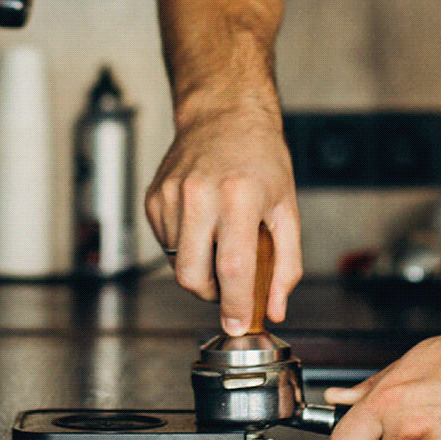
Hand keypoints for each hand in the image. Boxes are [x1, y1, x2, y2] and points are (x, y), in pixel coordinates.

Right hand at [144, 99, 301, 334]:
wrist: (224, 115)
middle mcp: (200, 195)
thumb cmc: (260, 157)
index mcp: (239, 197)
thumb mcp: (286, 208)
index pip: (232, 267)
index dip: (234, 305)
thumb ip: (286, 264)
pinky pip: (166, 243)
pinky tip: (202, 222)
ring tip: (219, 238)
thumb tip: (274, 307)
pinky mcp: (154, 197)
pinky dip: (185, 246)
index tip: (238, 325)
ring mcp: (171, 196)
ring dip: (199, 266)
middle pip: (193, 275)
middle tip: (229, 283)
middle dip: (211, 294)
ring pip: (177, 263)